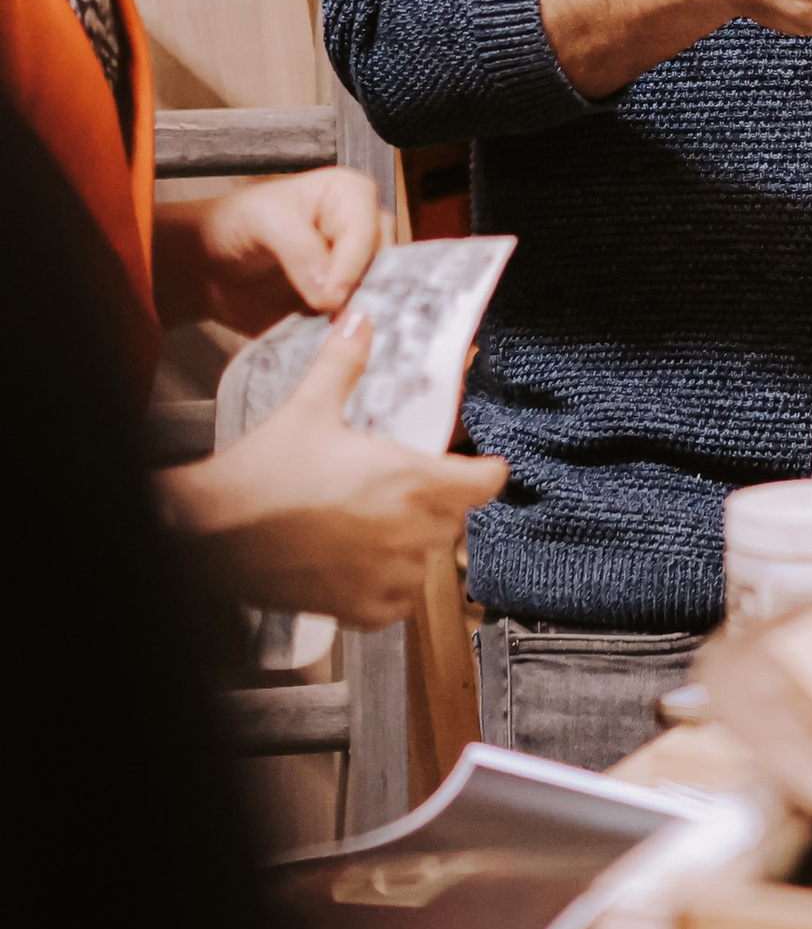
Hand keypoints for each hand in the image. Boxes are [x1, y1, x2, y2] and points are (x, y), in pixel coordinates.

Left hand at [153, 167, 383, 333]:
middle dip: (365, 295)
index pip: (370, 230)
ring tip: (337, 339)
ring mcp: (360, 273)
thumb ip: (299, 250)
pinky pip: (362, 325)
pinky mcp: (347, 307)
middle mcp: (366, 232)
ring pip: (382, 298)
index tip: (330, 298)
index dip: (353, 264)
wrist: (209, 267)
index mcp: (352, 196)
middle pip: (388, 265)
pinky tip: (335, 350)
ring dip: (360, 320)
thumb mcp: (264, 222)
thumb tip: (331, 294)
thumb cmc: (236, 226)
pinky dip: (350, 339)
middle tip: (338, 322)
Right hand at [162, 314, 506, 629]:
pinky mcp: (354, 608)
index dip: (484, 472)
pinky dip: (387, 591)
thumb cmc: (262, 473)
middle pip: (452, 520)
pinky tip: (364, 568)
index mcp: (409, 479)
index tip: (481, 467)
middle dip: (437, 502)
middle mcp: (407, 532)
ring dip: (412, 546)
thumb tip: (360, 320)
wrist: (209, 533)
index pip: (484, 483)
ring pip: (425, 563)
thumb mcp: (308, 407)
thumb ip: (344, 362)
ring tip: (377, 525)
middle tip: (403, 485)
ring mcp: (383, 575)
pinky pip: (394, 605)